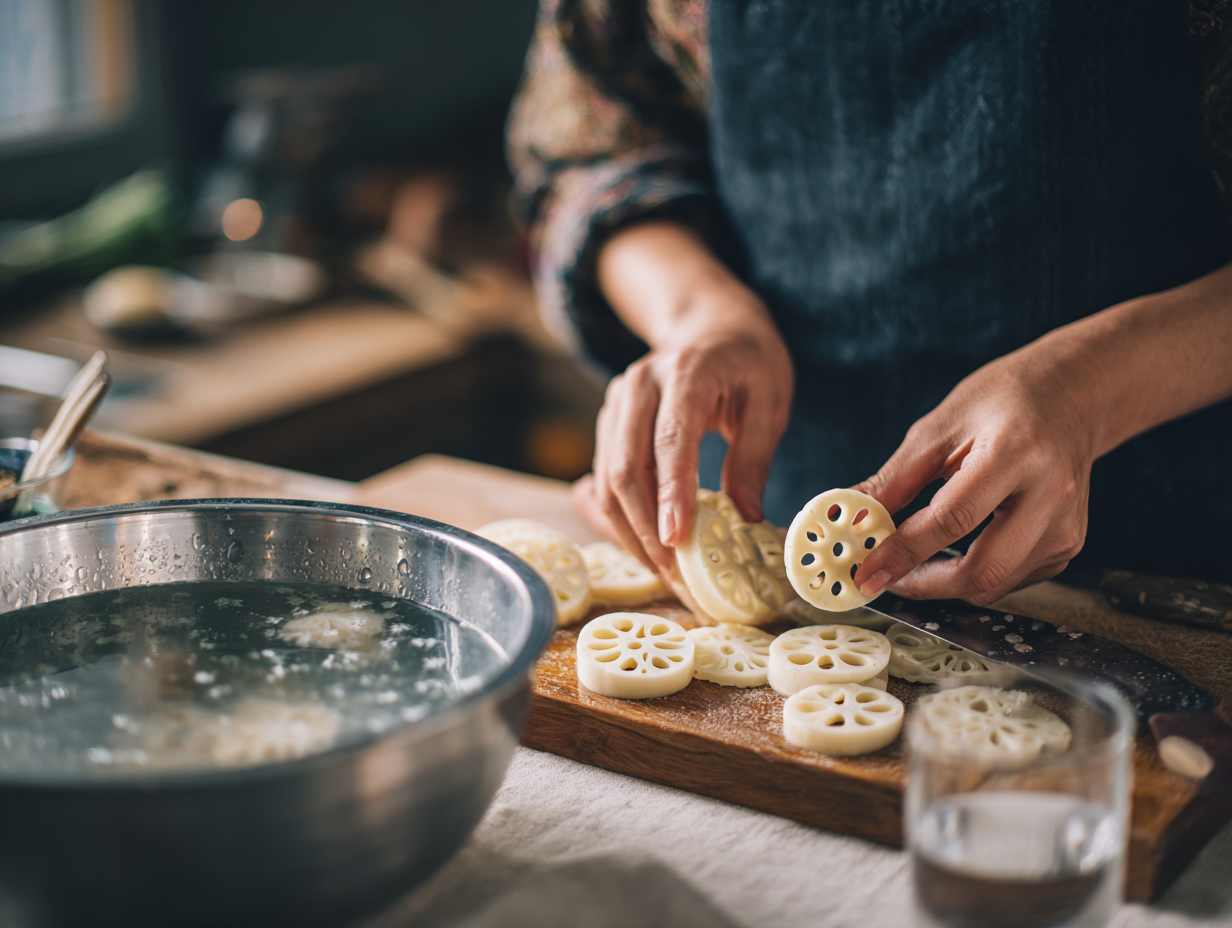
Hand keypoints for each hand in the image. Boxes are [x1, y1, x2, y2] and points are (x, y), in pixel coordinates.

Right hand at [585, 222, 793, 573]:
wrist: (710, 323)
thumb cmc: (747, 359)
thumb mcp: (769, 401)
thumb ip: (754, 457)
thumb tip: (747, 517)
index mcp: (685, 373)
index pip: (670, 440)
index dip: (671, 493)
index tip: (677, 540)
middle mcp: (638, 385)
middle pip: (625, 467)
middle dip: (645, 528)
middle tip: (675, 575)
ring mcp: (617, 403)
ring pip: (607, 479)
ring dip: (630, 531)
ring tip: (664, 571)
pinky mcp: (610, 422)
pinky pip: (604, 477)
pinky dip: (622, 516)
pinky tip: (646, 545)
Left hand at [852, 342, 1097, 604]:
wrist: (1069, 397)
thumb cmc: (1001, 403)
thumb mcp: (938, 427)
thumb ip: (895, 479)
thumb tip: (852, 518)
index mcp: (1016, 453)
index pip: (952, 520)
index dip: (903, 553)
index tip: (866, 572)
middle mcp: (1052, 495)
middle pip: (982, 569)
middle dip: (924, 585)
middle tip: (885, 576)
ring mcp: (1067, 525)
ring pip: (995, 584)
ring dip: (945, 584)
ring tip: (913, 562)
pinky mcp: (1069, 544)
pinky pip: (1011, 579)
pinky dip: (974, 575)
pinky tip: (956, 550)